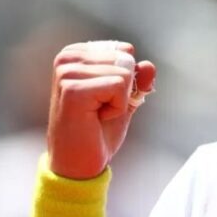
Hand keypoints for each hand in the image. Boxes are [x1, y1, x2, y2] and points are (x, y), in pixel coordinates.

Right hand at [46, 41, 156, 178]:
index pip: (125, 51)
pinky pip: (118, 86)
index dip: (125, 81)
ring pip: (124, 72)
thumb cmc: (97, 132)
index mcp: (76, 54)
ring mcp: (67, 72)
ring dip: (120, 101)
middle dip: (124, 91)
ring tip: (97, 115)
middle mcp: (67, 58)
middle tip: (101, 111)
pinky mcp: (72, 89)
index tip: (103, 100)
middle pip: (126, 59)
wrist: (79, 164)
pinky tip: (97, 119)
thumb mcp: (125, 99)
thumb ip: (138, 79)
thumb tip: (150, 65)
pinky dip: (117, 108)